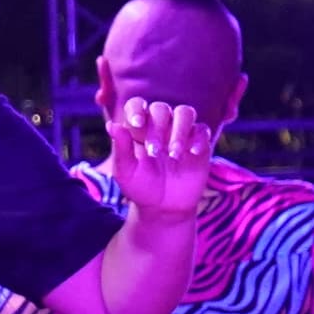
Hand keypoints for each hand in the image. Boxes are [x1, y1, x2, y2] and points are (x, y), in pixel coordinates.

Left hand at [105, 96, 216, 219]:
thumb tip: (111, 125)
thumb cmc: (141, 187)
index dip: (136, 110)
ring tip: (174, 154)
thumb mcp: (126, 172)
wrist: (164, 208)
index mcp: (139, 128)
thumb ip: (121, 148)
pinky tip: (193, 153)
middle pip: (161, 109)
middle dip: (157, 128)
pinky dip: (198, 138)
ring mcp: (181, 132)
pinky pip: (202, 130)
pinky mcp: (200, 143)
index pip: (137, 105)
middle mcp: (161, 125)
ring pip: (185, 113)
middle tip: (154, 152)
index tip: (136, 124)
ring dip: (179, 130)